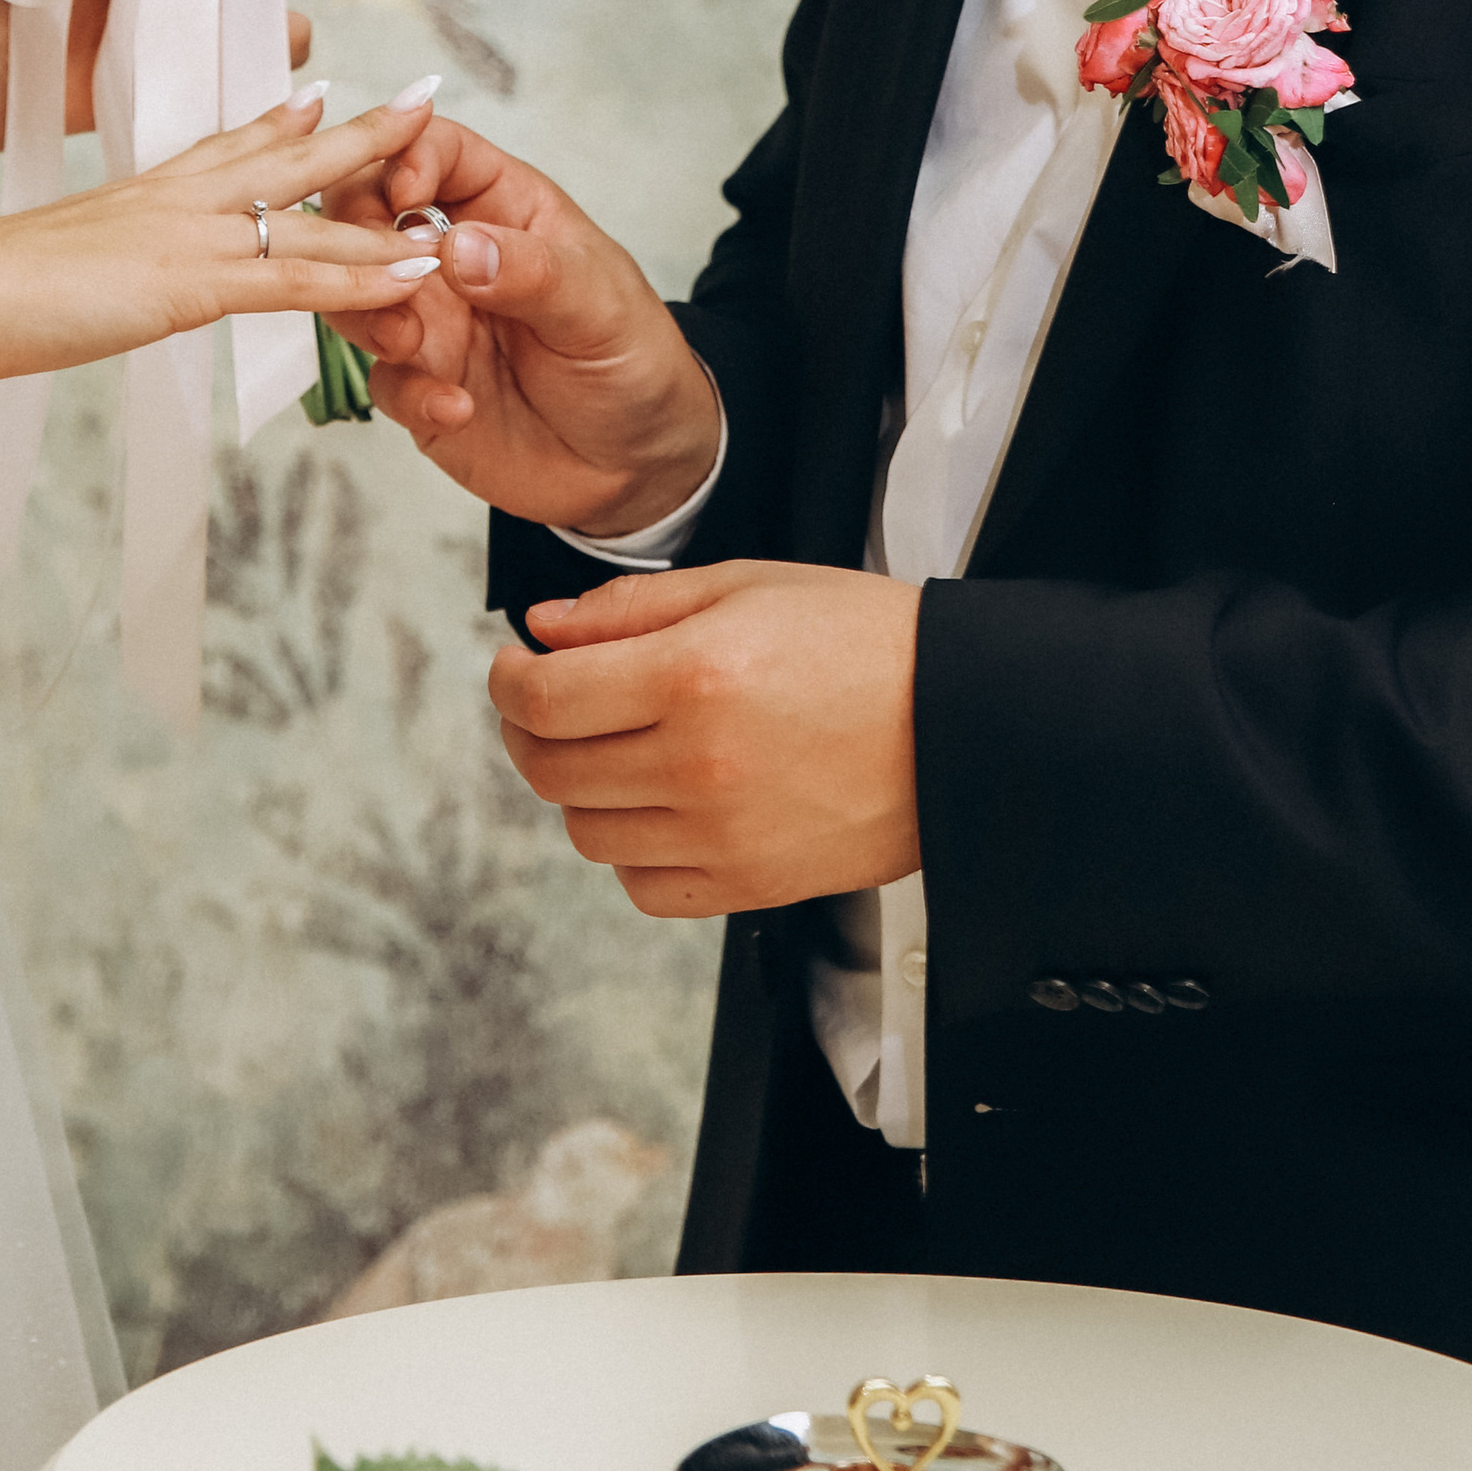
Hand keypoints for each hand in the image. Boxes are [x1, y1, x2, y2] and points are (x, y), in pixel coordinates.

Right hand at [0, 86, 441, 382]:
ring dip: (386, 221)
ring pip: (311, 221)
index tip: (319, 95)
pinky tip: (406, 281)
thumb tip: (102, 265)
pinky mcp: (190, 285)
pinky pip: (294, 281)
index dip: (279, 121)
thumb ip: (91, 255)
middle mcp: (178, 200)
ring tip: (450, 213)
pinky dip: (358, 282)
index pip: (227, 144)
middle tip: (423, 99)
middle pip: (289, 157)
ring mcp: (190, 237)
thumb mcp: (54, 256)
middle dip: (363, 133)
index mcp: (145, 192)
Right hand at [321, 117, 719, 533]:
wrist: (640, 462)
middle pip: (370, 212)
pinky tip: (458, 408)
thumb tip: (460, 246)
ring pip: (357, 293)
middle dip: (358, 233)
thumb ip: (535, 272)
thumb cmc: (632, 357)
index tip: (405, 192)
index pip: (439, 151)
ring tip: (409, 343)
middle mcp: (456, 256)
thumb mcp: (603, 305)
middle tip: (389, 273)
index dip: (408, 154)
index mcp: (505, 208)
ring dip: (367, 311)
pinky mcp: (422, 386)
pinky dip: (409, 392)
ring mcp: (433, 321)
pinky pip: (385, 380)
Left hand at [490, 558, 920, 915]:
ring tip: (614, 746)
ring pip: (588, 832)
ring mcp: (722, 836)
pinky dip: (631, 848)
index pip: (542, 700)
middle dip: (529, 730)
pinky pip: (643, 886)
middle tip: (548, 701)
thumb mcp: (744, 584)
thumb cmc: (865, 642)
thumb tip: (544, 630)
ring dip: (579, 787)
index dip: (508, 680)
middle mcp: (698, 765)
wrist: (962, 722)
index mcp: (692, 677)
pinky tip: (658, 802)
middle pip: (551, 770)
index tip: (515, 666)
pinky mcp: (749, 885)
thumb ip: (630, 608)